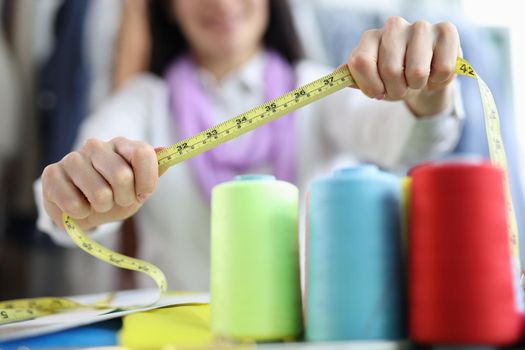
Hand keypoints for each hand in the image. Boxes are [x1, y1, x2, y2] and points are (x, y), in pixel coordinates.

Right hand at [42, 137, 158, 230]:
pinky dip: (82, 214)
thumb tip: (165, 150)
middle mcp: (96, 146)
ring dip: (103, 208)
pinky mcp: (51, 174)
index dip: (147, 180)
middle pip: (122, 176)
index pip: (142, 153)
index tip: (143, 194)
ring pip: (99, 193)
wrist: (83, 209)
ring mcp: (72, 158)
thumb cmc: (116, 195)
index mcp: (122, 145)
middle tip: (118, 201)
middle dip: (125, 199)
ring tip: (98, 204)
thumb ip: (154, 170)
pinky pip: (74, 204)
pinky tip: (79, 207)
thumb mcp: (139, 187)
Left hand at [346, 16, 460, 116]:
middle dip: (396, 90)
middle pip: (390, 70)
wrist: (424, 78)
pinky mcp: (446, 31)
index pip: (360, 62)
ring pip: (417, 72)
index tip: (377, 93)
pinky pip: (442, 69)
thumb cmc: (393, 80)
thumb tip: (339, 73)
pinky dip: (438, 80)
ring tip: (417, 80)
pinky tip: (434, 72)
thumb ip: (354, 78)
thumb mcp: (371, 82)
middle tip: (401, 88)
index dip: (370, 86)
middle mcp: (392, 26)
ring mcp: (420, 26)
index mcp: (369, 38)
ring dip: (417, 86)